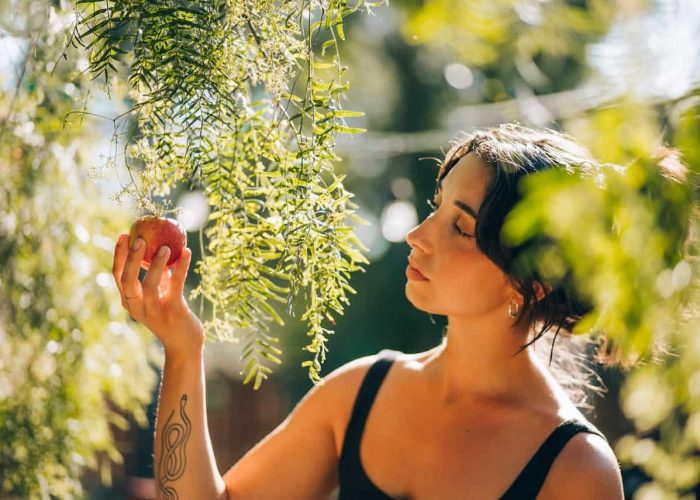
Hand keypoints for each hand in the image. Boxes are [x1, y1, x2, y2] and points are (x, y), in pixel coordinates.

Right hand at [112, 233, 203, 355]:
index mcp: (130, 301)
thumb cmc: (171, 315)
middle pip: (127, 279)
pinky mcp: (173, 312)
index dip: (119, 255)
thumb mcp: (160, 294)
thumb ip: (158, 276)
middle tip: (138, 238)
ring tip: (165, 247)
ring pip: (150, 284)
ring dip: (156, 264)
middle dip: (131, 258)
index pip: (118, 276)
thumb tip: (161, 246)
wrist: (184, 344)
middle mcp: (137, 307)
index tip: (124, 235)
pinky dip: (181, 267)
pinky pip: (175, 285)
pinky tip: (187, 252)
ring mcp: (154, 311)